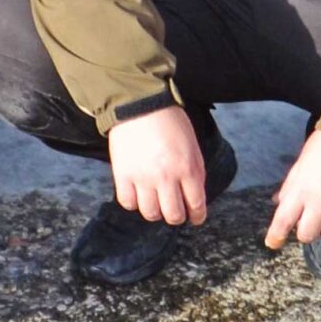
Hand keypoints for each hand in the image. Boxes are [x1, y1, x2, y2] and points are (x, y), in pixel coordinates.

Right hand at [108, 105, 209, 225]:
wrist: (139, 104)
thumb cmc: (170, 122)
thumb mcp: (192, 146)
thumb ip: (194, 172)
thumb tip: (193, 197)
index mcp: (188, 168)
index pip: (196, 205)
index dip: (197, 216)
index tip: (196, 218)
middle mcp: (166, 177)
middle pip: (173, 215)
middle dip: (177, 217)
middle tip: (175, 212)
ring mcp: (143, 177)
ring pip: (150, 213)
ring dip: (155, 212)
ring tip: (155, 203)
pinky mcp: (123, 174)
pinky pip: (128, 203)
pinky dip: (134, 202)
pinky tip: (138, 194)